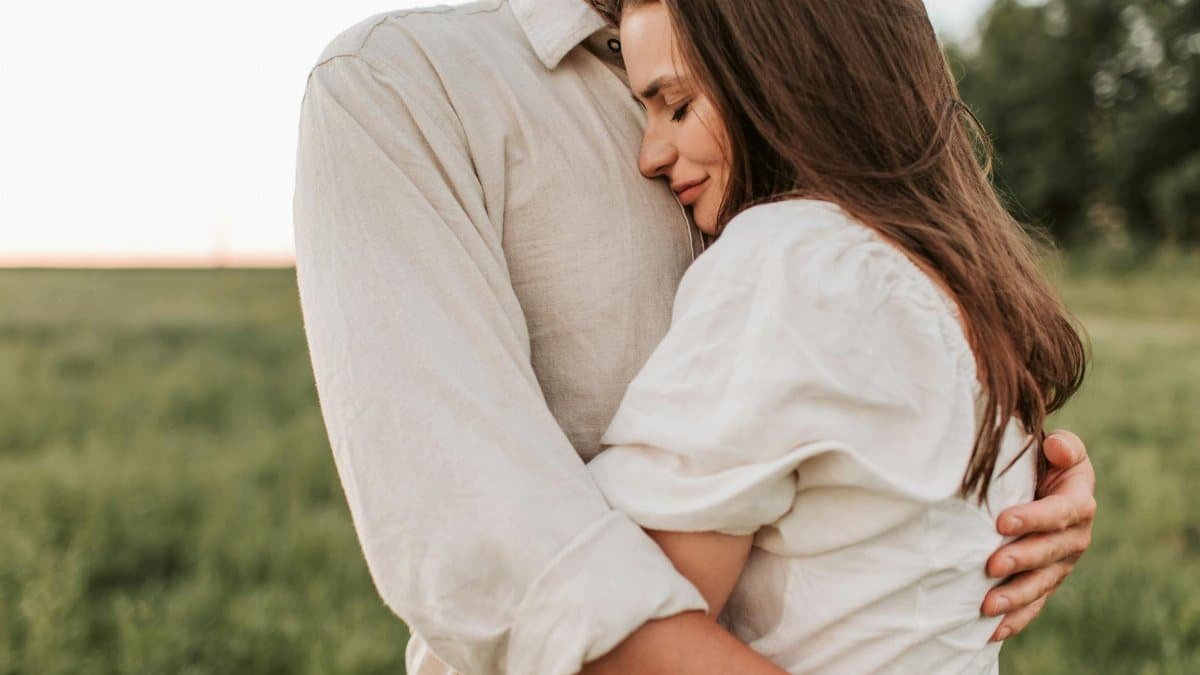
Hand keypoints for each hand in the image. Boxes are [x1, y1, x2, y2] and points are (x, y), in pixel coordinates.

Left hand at [981, 430, 1095, 640]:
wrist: (1040, 483)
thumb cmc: (1044, 461)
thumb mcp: (1059, 448)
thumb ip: (1064, 446)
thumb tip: (1056, 446)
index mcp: (1078, 502)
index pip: (1060, 512)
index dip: (1034, 518)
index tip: (1001, 522)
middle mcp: (1075, 537)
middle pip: (1050, 552)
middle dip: (1021, 560)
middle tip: (991, 564)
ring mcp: (1061, 564)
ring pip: (1041, 584)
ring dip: (1015, 596)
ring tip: (987, 605)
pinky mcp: (1046, 581)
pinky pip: (1034, 604)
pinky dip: (1015, 619)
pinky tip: (993, 631)